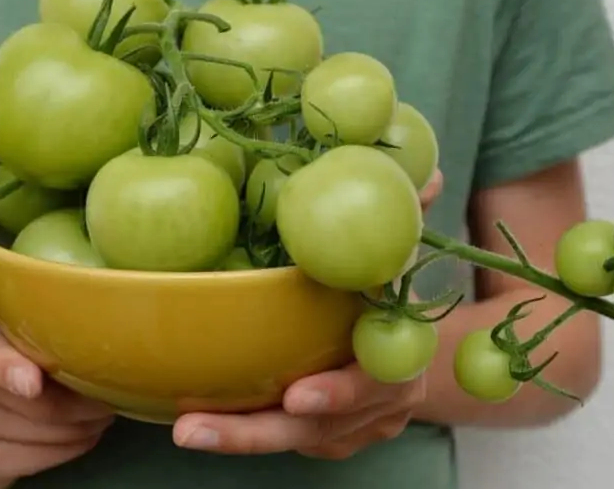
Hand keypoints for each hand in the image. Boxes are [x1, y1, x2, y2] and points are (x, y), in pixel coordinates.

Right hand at [0, 307, 114, 488]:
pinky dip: (72, 447)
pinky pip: (43, 462)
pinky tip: (79, 433)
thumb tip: (82, 344)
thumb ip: (29, 326)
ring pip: (51, 439)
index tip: (33, 384)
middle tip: (110, 392)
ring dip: (88, 428)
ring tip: (98, 412)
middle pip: (44, 408)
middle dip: (89, 404)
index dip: (11, 369)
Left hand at [171, 169, 443, 458]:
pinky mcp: (330, 438)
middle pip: (317, 426)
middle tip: (193, 428)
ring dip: (236, 438)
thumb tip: (428, 173)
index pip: (371, 380)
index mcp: (401, 356)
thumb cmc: (393, 285)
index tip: (296, 394)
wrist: (415, 339)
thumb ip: (408, 219)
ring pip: (292, 440)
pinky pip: (286, 442)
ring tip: (185, 430)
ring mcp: (356, 427)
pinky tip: (201, 423)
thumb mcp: (402, 250)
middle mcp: (382, 402)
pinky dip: (244, 434)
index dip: (338, 392)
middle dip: (255, 432)